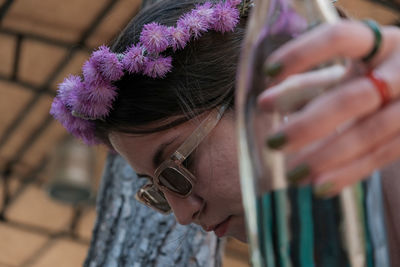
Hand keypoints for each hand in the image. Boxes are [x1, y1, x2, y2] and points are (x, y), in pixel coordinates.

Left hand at [258, 20, 399, 196]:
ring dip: (327, 157)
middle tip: (274, 143)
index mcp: (377, 43)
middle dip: (310, 124)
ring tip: (293, 175)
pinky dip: (349, 173)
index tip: (268, 72)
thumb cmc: (366, 80)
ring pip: (370, 133)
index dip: (302, 54)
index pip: (339, 38)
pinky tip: (319, 187)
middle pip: (353, 98)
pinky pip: (382, 156)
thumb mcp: (339, 76)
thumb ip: (302, 87)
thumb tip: (264, 103)